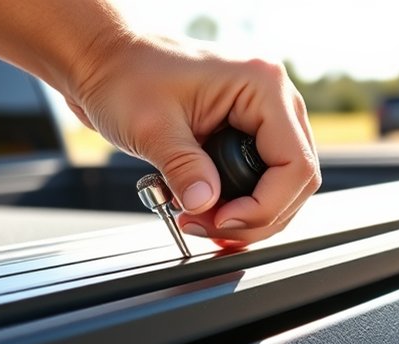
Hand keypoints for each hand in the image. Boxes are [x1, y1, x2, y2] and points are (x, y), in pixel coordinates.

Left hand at [65, 34, 320, 246]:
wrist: (104, 63)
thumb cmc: (125, 75)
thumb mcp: (151, 127)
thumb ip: (183, 167)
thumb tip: (206, 206)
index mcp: (262, 87)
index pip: (294, 164)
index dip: (264, 205)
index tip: (221, 220)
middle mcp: (271, 101)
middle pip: (293, 181)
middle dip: (253, 216)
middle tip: (206, 226)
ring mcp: (259, 119)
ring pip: (278, 187)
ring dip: (243, 215)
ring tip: (196, 219)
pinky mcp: (242, 136)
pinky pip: (256, 182)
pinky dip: (234, 206)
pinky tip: (203, 213)